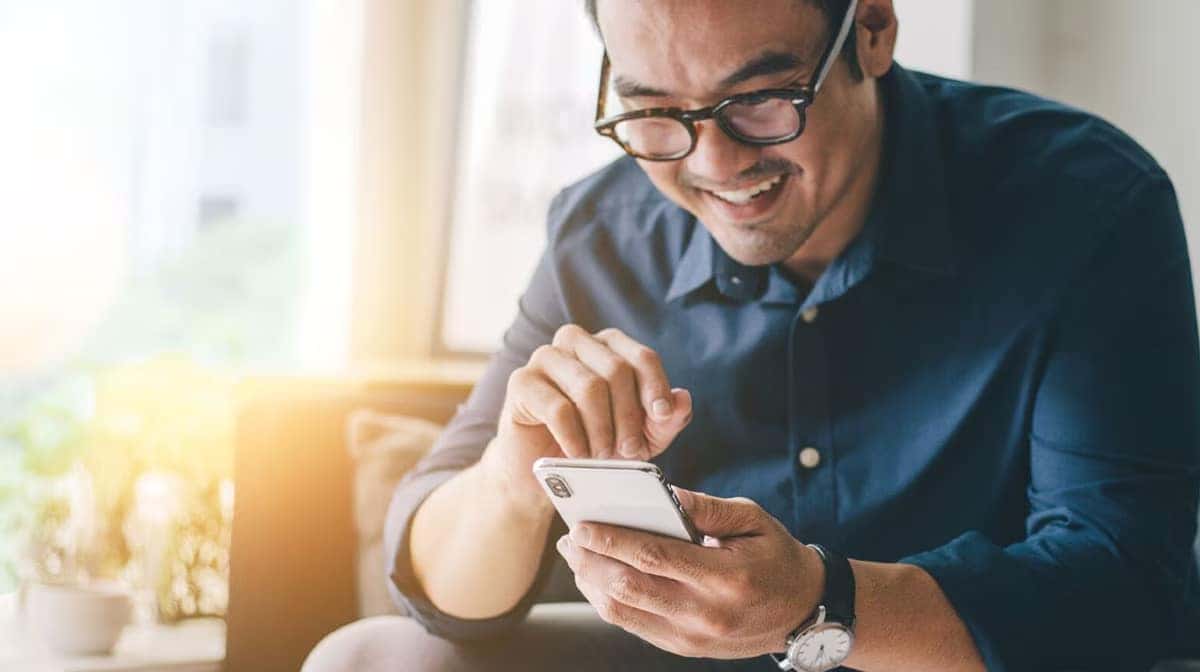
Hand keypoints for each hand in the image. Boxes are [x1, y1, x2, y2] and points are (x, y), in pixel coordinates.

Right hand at [481, 325, 692, 512]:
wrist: (542, 471)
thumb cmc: (595, 444)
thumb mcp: (641, 437)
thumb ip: (665, 420)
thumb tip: (682, 399)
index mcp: (608, 345)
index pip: (641, 357)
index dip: (655, 387)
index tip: (661, 416)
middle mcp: (576, 341)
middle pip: (616, 370)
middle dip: (628, 416)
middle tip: (629, 450)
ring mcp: (545, 358)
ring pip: (589, 387)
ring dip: (602, 429)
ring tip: (602, 455)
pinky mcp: (521, 382)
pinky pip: (558, 408)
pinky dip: (575, 437)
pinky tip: (578, 454)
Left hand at [556, 488, 824, 658]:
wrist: (804, 611)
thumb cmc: (776, 556)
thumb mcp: (753, 520)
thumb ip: (705, 507)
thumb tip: (662, 493)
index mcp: (726, 577)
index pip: (654, 557)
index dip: (612, 541)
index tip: (583, 524)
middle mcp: (706, 614)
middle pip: (630, 588)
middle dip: (591, 561)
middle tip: (571, 537)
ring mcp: (692, 637)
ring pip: (624, 612)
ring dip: (591, 583)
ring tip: (577, 555)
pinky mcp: (684, 648)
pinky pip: (634, 625)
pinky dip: (608, 600)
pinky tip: (597, 578)